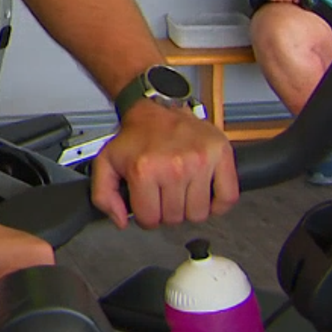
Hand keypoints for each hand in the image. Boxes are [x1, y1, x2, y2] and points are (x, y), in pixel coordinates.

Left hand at [0, 212, 55, 323]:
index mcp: (39, 255)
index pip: (53, 293)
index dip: (38, 312)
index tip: (23, 321)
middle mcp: (40, 249)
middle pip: (43, 289)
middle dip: (26, 304)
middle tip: (8, 311)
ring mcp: (31, 247)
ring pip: (33, 282)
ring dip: (20, 292)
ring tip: (1, 296)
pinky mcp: (19, 248)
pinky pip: (25, 272)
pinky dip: (14, 282)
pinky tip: (0, 287)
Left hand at [89, 100, 237, 228]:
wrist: (156, 110)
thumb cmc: (136, 138)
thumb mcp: (106, 163)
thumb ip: (103, 196)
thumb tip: (122, 221)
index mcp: (145, 170)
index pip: (150, 219)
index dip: (147, 216)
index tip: (148, 204)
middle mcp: (174, 166)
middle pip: (175, 218)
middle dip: (167, 212)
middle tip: (164, 194)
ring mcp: (200, 161)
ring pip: (199, 213)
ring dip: (189, 208)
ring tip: (182, 191)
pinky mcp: (221, 154)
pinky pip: (228, 197)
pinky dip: (219, 203)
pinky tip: (205, 193)